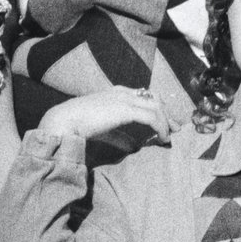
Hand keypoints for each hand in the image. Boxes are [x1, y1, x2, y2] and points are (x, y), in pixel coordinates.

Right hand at [40, 86, 167, 144]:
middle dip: (167, 114)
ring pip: (156, 107)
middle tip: (176, 129)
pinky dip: (161, 128)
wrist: (65, 121)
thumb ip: (121, 138)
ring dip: (166, 122)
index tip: (166, 123)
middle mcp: (123, 93)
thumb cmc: (79, 126)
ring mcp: (124, 99)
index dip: (158, 108)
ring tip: (170, 137)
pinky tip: (163, 139)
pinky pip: (152, 117)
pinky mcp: (126, 109)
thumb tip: (134, 148)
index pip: (145, 95)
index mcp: (116, 93)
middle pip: (155, 98)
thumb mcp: (106, 131)